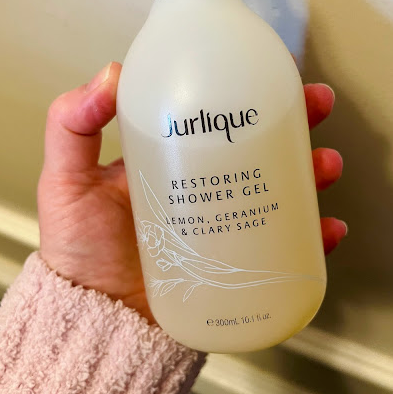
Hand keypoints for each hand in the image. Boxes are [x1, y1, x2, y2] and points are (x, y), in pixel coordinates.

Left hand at [38, 62, 345, 323]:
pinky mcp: (242, 267)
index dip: (246, 90)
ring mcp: (227, 227)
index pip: (215, 116)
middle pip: (259, 147)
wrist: (97, 322)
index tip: (271, 70)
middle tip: (316, 107)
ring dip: (311, 174)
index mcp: (172, 160)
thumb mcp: (66, 180)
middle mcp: (205, 187)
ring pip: (280, 191)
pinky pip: (286, 249)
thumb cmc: (79, 251)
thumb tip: (110, 72)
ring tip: (325, 166)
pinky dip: (311, 237)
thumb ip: (72, 126)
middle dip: (294, 123)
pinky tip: (326, 229)